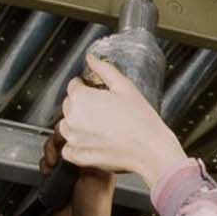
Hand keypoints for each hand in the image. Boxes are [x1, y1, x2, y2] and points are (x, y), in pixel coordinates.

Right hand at [40, 128, 115, 215]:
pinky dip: (45, 165)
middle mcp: (85, 161)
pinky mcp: (58, 175)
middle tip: (57, 154)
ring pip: (55, 148)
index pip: (86, 135)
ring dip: (50, 154)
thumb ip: (87, 156)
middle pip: (67, 138)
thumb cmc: (94, 208)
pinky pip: (47, 162)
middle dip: (58, 143)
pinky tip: (50, 173)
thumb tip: (77, 139)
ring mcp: (71, 168)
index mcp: (100, 158)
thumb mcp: (95, 176)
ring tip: (53, 166)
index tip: (66, 134)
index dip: (73, 131)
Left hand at [58, 54, 187, 187]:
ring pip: (66, 126)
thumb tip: (91, 58)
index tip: (93, 90)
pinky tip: (90, 141)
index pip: (73, 86)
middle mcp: (72, 119)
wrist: (150, 149)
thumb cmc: (140, 119)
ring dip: (75, 123)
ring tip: (96, 125)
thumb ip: (104, 69)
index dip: (84, 85)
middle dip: (80, 104)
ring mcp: (74, 140)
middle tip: (100, 108)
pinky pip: (68, 149)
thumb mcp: (124, 86)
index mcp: (81, 98)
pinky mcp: (79, 157)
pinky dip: (75, 145)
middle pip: (68, 105)